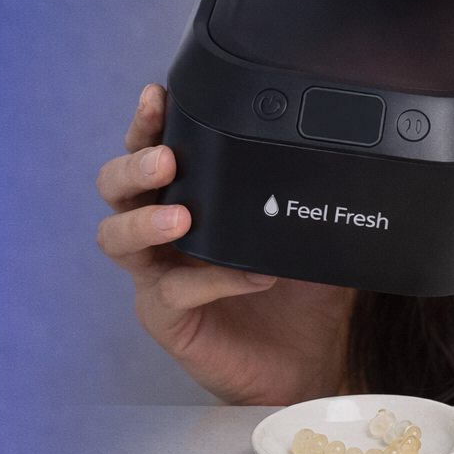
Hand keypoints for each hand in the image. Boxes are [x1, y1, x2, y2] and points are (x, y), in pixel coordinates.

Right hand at [97, 84, 353, 404]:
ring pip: (117, 238)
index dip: (148, 122)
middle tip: (165, 157)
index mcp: (190, 196)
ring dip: (144, 220)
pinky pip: (172, 293)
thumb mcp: (310, 226)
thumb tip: (337, 150)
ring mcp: (160, 274)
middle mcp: (164, 231)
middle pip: (116, 187)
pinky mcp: (167, 319)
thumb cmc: (303, 288)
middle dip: (133, 164)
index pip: (153, 151)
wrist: (311, 358)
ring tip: (182, 216)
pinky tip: (253, 275)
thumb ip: (308, 191)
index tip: (157, 96)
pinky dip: (212, 278)